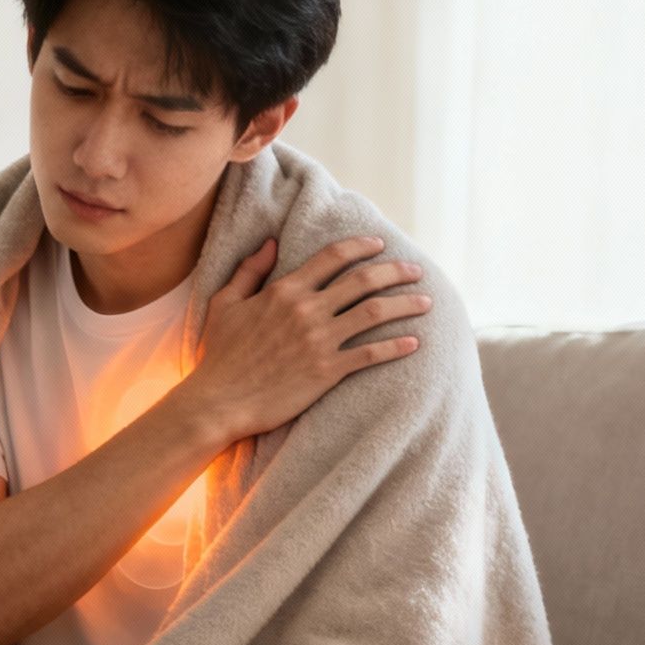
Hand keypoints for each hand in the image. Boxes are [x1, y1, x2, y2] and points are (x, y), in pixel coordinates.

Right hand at [184, 234, 428, 441]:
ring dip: (404, 305)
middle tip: (416, 270)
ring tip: (425, 302)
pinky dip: (395, 346)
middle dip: (395, 271)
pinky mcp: (326, 371)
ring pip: (374, 312)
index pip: (333, 257)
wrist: (218, 401)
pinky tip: (414, 343)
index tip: (380, 245)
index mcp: (284, 290)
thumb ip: (249, 271)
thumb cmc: (218, 356)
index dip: (361, 247)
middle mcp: (306, 310)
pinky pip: (370, 354)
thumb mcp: (225, 304)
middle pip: (363, 280)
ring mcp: (319, 340)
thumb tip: (270, 243)